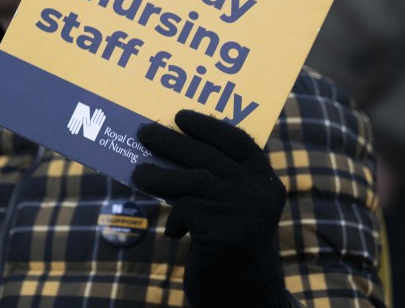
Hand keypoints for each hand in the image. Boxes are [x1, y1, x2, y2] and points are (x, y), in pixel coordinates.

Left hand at [132, 110, 289, 307]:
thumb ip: (217, 182)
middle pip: (206, 154)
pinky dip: (175, 219)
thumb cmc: (232, 249)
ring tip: (138, 173)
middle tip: (142, 131)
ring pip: (191, 179)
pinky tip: (175, 233)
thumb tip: (168, 148)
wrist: (246, 299)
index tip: (180, 116)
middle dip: (170, 140)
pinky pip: (186, 211)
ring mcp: (244, 210)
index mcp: (266, 180)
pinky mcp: (226, 231)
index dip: (208, 125)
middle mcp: (259, 191)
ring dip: (158, 174)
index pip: (237, 140)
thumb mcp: (231, 210)